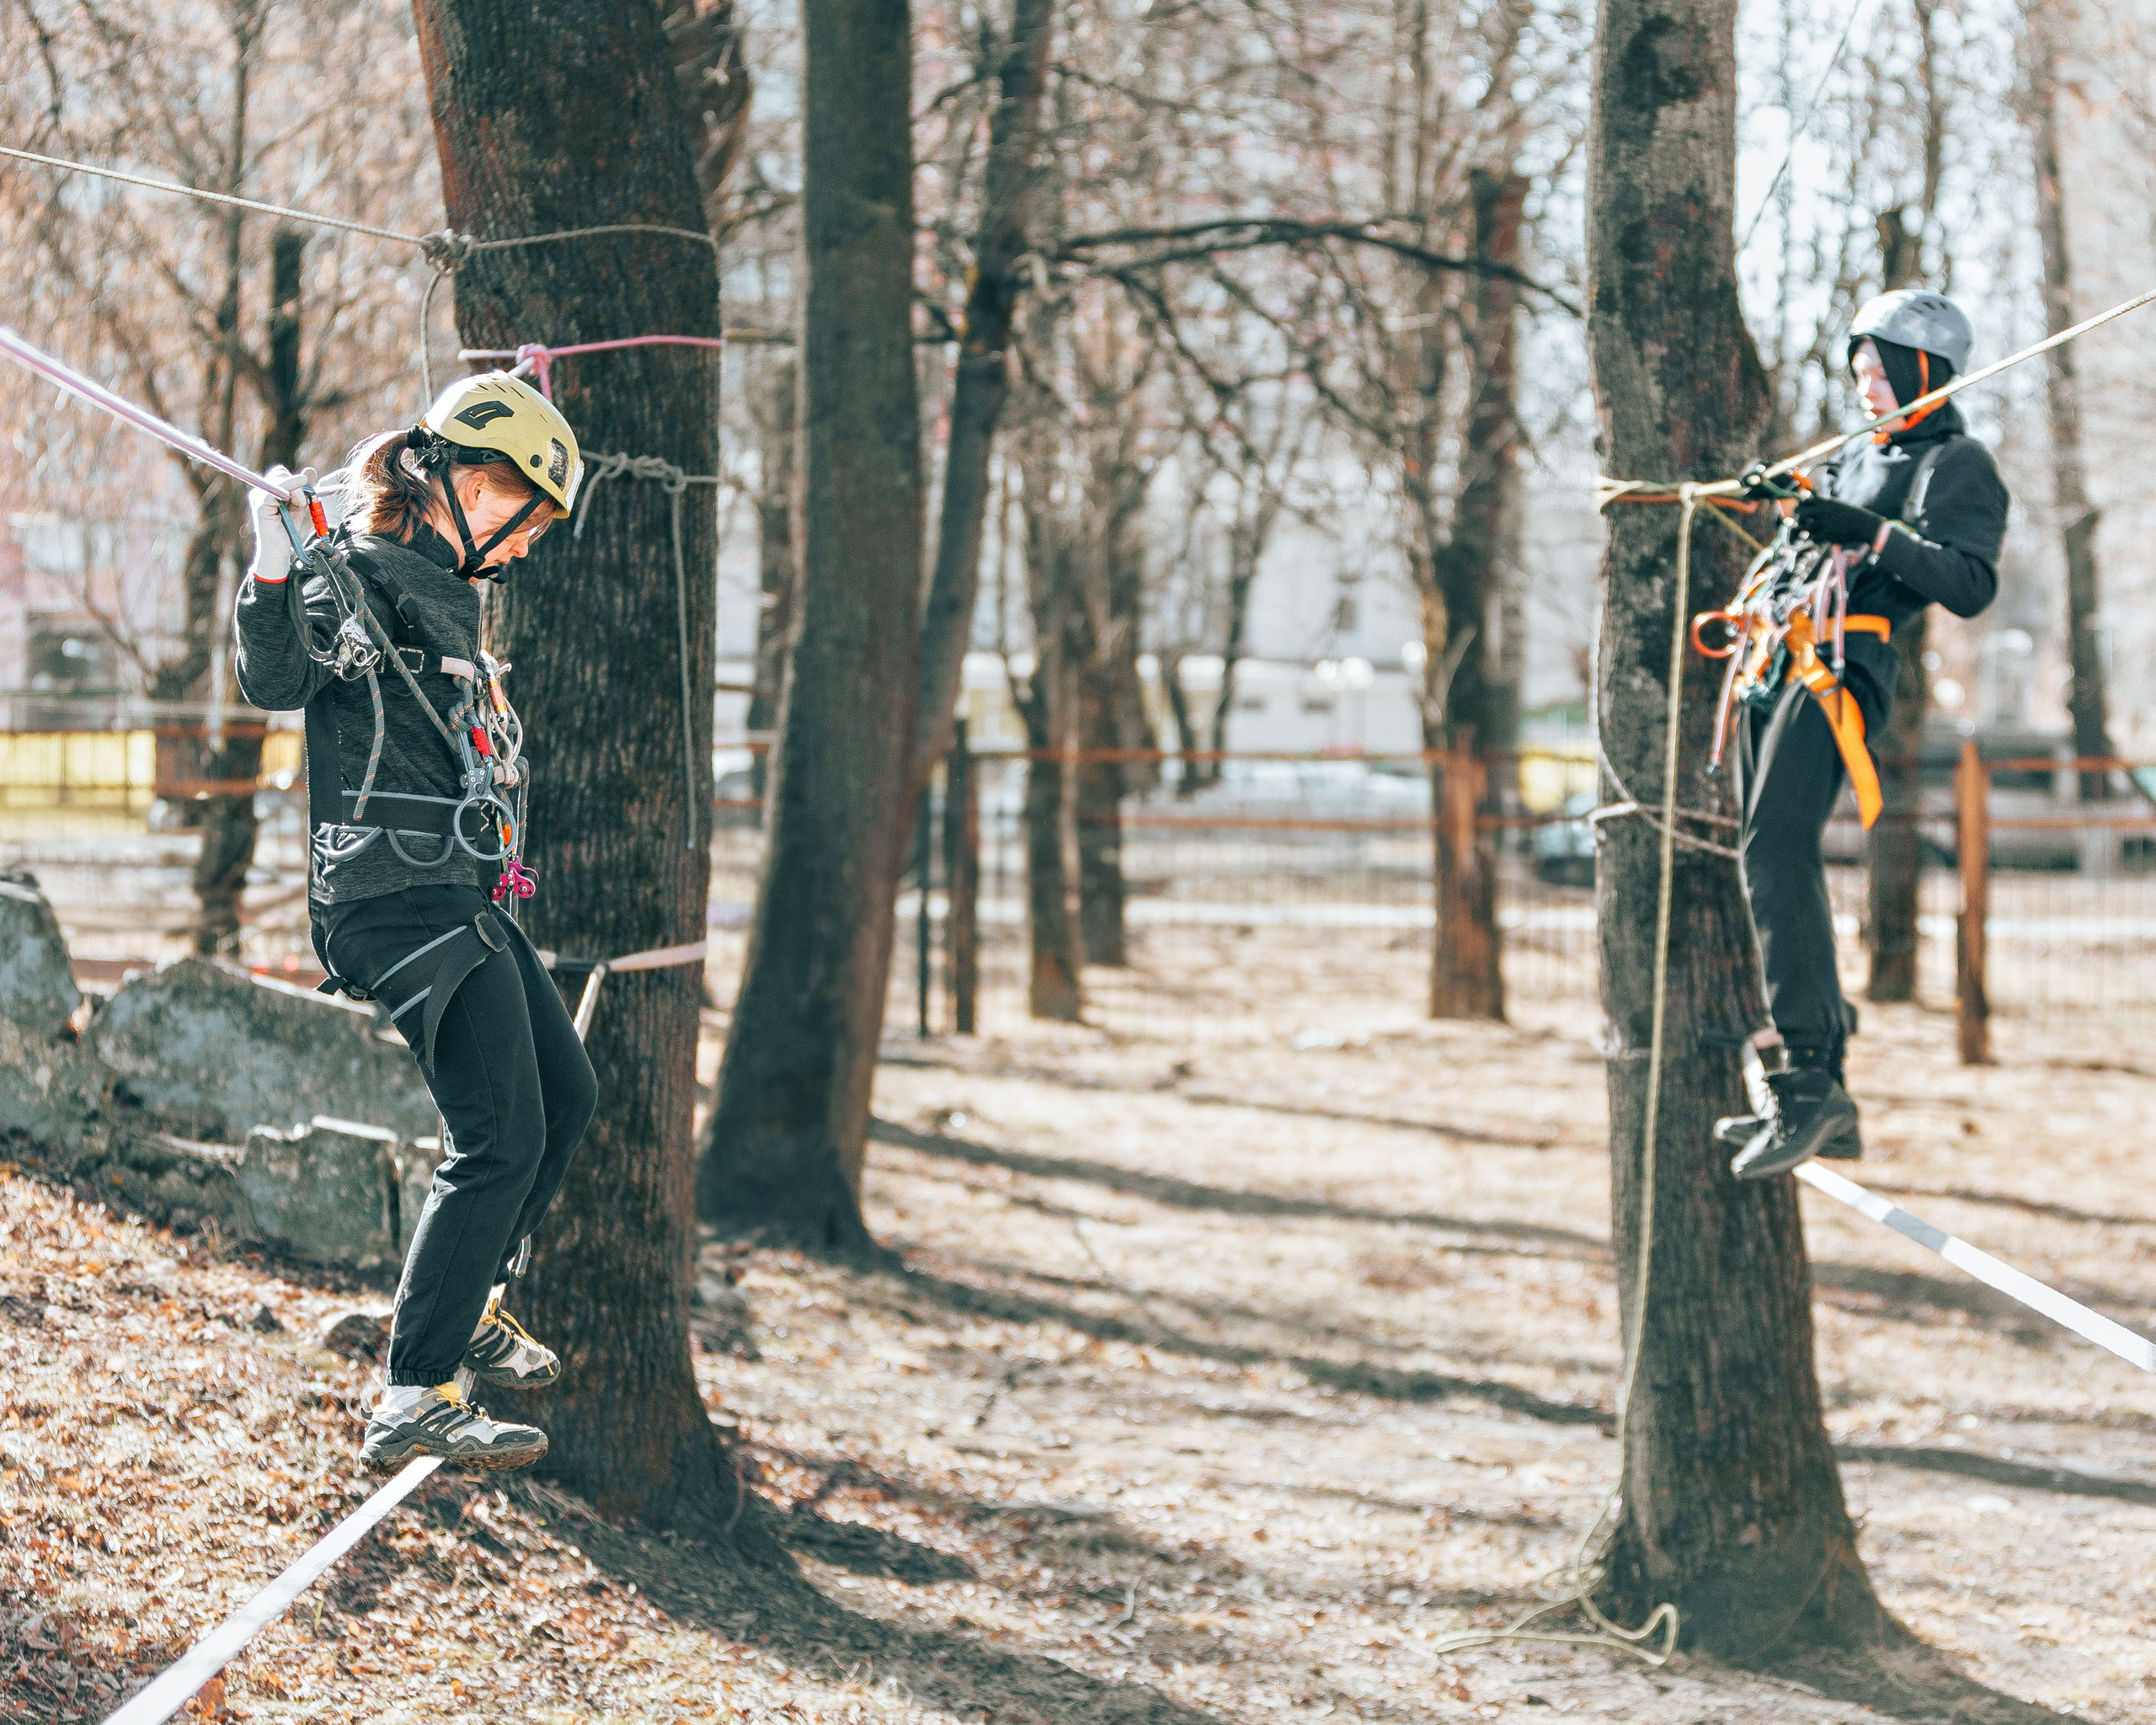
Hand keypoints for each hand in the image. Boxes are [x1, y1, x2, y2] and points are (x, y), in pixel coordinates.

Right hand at [247, 465, 315, 583]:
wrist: (280, 550)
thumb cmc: (289, 530)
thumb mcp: (300, 506)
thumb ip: (304, 489)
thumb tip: (310, 470)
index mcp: (268, 491)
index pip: (282, 473)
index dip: (296, 481)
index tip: (304, 498)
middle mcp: (261, 491)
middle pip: (281, 472)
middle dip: (296, 485)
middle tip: (301, 503)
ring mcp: (259, 497)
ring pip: (281, 478)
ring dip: (296, 491)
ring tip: (297, 507)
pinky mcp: (261, 504)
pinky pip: (276, 488)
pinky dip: (290, 489)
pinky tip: (297, 502)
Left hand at [1794, 495, 1886, 548]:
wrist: (1863, 523)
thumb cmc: (1849, 515)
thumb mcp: (1835, 506)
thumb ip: (1822, 506)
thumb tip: (1807, 506)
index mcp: (1824, 503)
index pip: (1803, 502)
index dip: (1799, 508)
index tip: (1799, 512)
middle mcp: (1822, 511)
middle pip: (1800, 514)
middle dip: (1798, 519)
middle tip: (1802, 523)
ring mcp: (1823, 523)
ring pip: (1805, 528)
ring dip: (1807, 531)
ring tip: (1814, 531)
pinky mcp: (1826, 534)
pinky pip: (1813, 538)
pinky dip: (1814, 539)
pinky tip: (1820, 538)